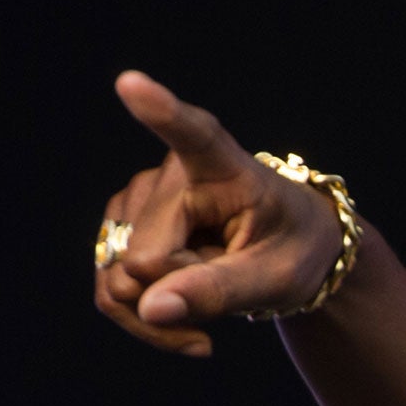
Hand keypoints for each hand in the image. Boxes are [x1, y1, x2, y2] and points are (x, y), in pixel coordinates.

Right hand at [93, 72, 343, 356]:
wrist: (285, 252)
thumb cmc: (292, 251)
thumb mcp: (276, 279)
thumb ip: (218, 292)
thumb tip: (149, 307)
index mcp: (224, 167)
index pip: (191, 135)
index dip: (161, 113)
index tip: (131, 84)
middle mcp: (168, 173)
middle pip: (146, 258)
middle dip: (183, 290)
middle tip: (232, 284)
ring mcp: (137, 200)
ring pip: (120, 279)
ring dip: (165, 311)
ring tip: (214, 296)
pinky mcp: (119, 230)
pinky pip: (113, 292)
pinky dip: (146, 319)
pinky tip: (184, 321)